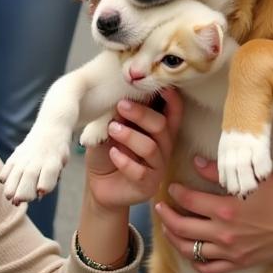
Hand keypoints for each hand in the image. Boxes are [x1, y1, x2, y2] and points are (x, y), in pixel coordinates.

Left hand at [84, 89, 182, 210]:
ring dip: (130, 136)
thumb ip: (119, 114)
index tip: (162, 87)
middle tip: (121, 105)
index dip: (172, 99)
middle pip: (161, 126)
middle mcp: (163, 146)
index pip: (174, 112)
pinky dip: (124, 161)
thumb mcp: (110, 127)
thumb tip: (122, 97)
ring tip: (112, 129)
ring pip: (151, 148)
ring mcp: (157, 167)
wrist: (98, 183)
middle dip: (141, 113)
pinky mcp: (148, 185)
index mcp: (159, 129)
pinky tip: (113, 153)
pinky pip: (140, 172)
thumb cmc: (108, 149)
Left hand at [155, 158, 272, 272]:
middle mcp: (223, 233)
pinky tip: (190, 253)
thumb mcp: (255, 177)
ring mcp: (229, 251)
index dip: (176, 193)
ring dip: (174, 238)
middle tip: (160, 207)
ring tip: (168, 228)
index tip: (171, 187)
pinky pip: (209, 269)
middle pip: (182, 227)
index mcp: (225, 209)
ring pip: (190, 249)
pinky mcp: (238, 263)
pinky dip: (195, 262)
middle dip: (166, 216)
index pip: (188, 201)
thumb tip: (196, 162)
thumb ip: (222, 171)